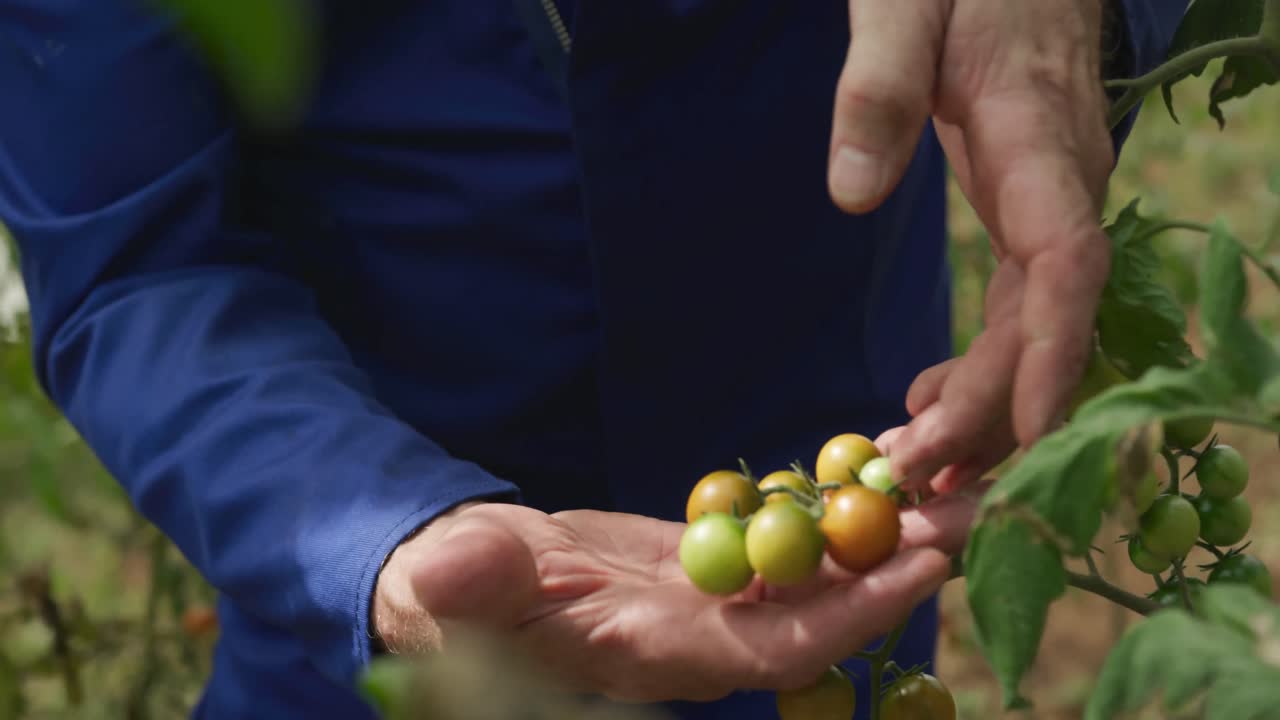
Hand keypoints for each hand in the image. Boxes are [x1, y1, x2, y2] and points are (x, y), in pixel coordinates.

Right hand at [372, 494, 977, 702]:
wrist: (459, 578)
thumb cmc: (448, 591)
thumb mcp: (451, 584)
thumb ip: (472, 585)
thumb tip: (465, 572)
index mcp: (654, 655)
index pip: (771, 649)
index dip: (848, 615)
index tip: (918, 567)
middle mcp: (702, 636)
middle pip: (822, 609)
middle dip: (897, 564)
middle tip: (974, 503)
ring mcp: (711, 597)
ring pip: (814, 571)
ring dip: (880, 528)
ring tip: (950, 475)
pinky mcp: (707, 560)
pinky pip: (785, 538)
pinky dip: (831, 505)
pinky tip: (875, 464)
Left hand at [827, 0, 1114, 490]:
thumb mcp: (902, 9)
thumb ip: (876, 89)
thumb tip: (851, 197)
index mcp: (1037, 140)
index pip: (1064, 259)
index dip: (1052, 351)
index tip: (1028, 431)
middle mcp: (1060, 187)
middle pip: (1045, 319)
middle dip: (993, 411)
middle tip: (915, 479)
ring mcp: (1051, 205)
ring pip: (1039, 328)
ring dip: (988, 409)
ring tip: (915, 470)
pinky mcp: (1030, 214)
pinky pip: (1023, 310)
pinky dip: (984, 369)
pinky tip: (930, 409)